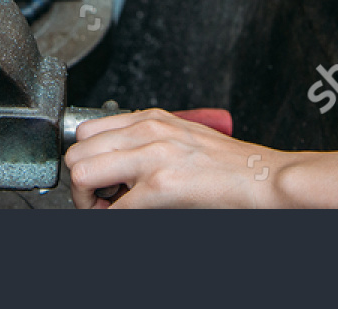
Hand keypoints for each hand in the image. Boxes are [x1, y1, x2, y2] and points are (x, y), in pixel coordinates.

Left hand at [65, 108, 289, 208]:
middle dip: (80, 183)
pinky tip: (128, 217)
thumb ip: (143, 141)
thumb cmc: (225, 165)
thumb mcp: (178, 137)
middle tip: (100, 201)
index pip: (86, 132)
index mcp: (149, 118)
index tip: (97, 183)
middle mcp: (146, 130)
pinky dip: (112, 219)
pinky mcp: (161, 185)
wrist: (261, 178)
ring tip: (110, 209)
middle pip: (77, 152)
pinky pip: (114, 209)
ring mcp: (152, 156)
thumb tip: (112, 164)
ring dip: (88, 200)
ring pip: (82, 174)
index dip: (85, 162)